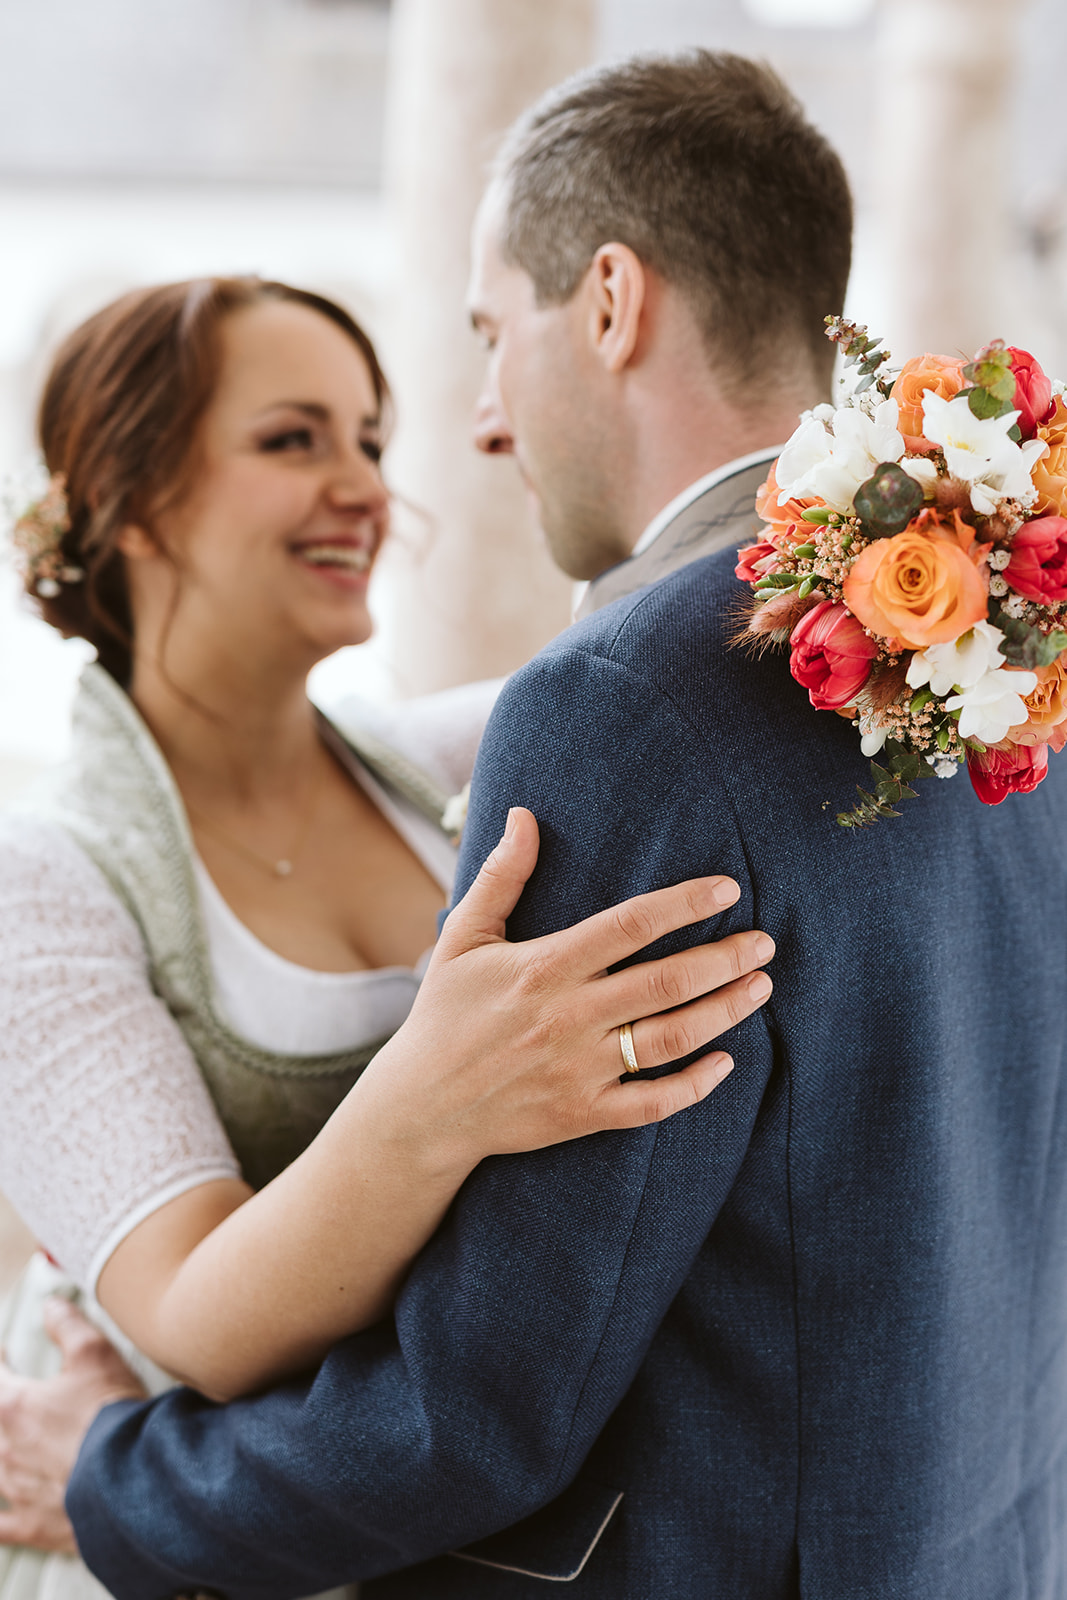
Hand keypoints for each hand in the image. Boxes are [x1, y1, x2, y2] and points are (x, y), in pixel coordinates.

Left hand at [0, 1297, 145, 1552]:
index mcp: (16, 1407)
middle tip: (10, 1396)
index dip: (0, 1361)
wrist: (134, 1481)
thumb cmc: (113, 1414)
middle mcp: (7, 1450)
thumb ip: (67, 1325)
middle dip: (1, 1404)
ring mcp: (16, 1491)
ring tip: (6, 1442)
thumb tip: (49, 1304)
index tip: (5, 1353)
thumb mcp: (95, 1353)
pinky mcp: (32, 1525)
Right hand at [359, 807, 773, 1172]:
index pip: (630, 925)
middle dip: (725, 958)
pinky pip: (653, 1103)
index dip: (685, 903)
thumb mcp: (463, 938)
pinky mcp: (583, 1115)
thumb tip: (524, 815)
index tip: (727, 888)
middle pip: (666, 982)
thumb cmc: (444, 1014)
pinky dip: (695, 1085)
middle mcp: (568, 1017)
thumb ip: (501, 876)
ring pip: (671, 1039)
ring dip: (724, 1012)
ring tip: (760, 988)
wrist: (421, 1109)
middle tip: (764, 942)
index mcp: (543, 967)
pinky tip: (726, 1063)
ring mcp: (579, 1070)